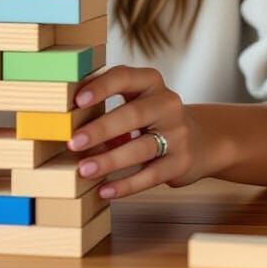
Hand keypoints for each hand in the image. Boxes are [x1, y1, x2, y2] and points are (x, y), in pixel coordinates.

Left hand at [67, 65, 206, 199]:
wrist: (200, 141)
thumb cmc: (152, 118)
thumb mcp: (136, 101)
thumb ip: (107, 103)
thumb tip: (67, 120)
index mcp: (150, 82)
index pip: (124, 77)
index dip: (101, 87)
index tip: (77, 101)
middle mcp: (167, 103)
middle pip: (133, 114)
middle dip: (101, 129)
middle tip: (73, 142)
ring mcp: (178, 133)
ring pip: (141, 148)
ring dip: (110, 160)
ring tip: (84, 170)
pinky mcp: (182, 162)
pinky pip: (151, 176)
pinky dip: (126, 185)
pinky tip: (105, 190)